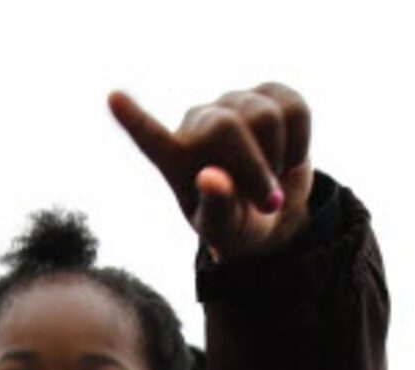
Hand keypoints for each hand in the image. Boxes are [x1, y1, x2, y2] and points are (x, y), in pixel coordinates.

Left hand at [108, 83, 312, 262]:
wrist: (275, 210)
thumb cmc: (238, 224)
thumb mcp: (225, 232)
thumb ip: (216, 209)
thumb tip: (212, 178)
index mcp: (177, 159)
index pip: (150, 137)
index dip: (134, 119)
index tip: (114, 99)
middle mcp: (200, 123)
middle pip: (228, 127)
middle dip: (255, 168)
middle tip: (268, 204)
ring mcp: (234, 103)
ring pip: (266, 116)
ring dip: (278, 158)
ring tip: (272, 178)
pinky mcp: (270, 92)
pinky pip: (295, 109)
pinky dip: (301, 142)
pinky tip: (288, 159)